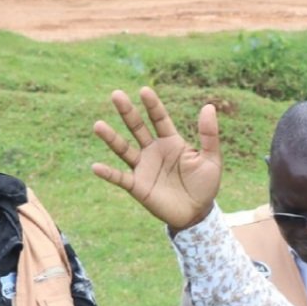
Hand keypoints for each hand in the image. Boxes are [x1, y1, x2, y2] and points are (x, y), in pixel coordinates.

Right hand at [87, 86, 225, 230]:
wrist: (197, 214)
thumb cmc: (205, 185)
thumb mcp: (211, 158)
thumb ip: (209, 134)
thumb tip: (208, 107)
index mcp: (171, 141)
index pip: (159, 118)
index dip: (152, 105)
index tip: (144, 91)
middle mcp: (153, 151)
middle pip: (137, 127)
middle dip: (127, 112)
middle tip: (116, 94)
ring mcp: (143, 168)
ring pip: (124, 149)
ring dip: (111, 137)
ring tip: (97, 125)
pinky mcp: (137, 186)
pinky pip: (119, 178)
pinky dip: (108, 173)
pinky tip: (95, 166)